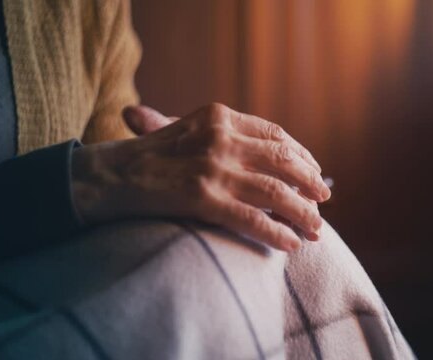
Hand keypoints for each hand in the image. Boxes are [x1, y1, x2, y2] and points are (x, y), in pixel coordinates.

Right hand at [71, 103, 330, 250]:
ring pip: (275, 193)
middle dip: (310, 184)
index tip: (315, 171)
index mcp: (220, 116)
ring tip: (315, 230)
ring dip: (302, 213)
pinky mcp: (202, 198)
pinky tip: (290, 245)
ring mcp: (213, 168)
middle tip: (324, 201)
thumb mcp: (187, 129)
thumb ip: (223, 134)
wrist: (108, 175)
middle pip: (283, 161)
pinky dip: (276, 233)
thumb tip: (268, 149)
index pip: (276, 135)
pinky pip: (252, 219)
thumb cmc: (149, 156)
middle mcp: (221, 138)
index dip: (302, 155)